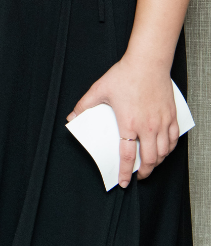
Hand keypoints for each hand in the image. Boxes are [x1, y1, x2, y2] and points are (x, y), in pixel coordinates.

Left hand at [67, 56, 179, 186]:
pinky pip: (174, 141)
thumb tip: (72, 117)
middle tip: (138, 176)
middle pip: (150, 160)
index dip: (125, 172)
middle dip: (145, 173)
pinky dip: (169, 150)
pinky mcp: (172, 117)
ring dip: (157, 163)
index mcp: (128, 123)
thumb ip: (85, 105)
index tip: (124, 182)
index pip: (127, 156)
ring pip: (164, 153)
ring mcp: (162, 123)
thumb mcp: (99, 89)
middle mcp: (148, 127)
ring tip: (150, 164)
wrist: (148, 63)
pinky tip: (163, 150)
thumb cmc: (124, 75)